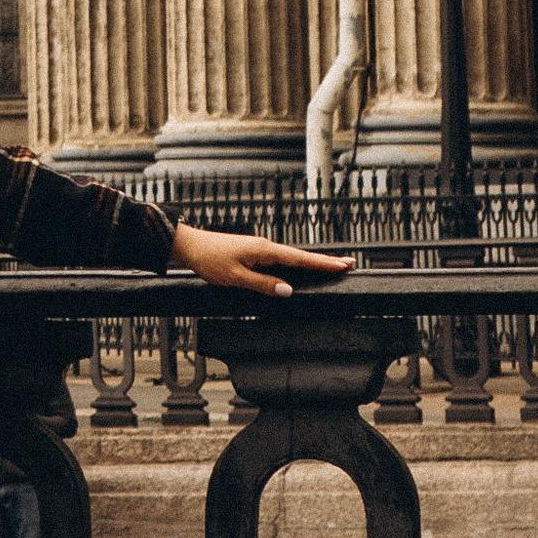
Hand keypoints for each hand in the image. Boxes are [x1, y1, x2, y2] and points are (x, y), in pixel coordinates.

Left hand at [168, 222, 351, 299]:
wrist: (189, 246)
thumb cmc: (209, 260)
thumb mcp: (235, 278)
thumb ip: (263, 284)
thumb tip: (288, 290)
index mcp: (264, 250)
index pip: (300, 259)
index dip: (323, 263)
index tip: (343, 264)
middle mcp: (265, 247)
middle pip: (301, 256)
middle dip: (325, 260)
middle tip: (348, 263)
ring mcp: (260, 249)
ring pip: (292, 257)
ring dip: (312, 262)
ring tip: (331, 266)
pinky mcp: (254, 253)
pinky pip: (281, 260)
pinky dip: (296, 264)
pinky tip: (301, 269)